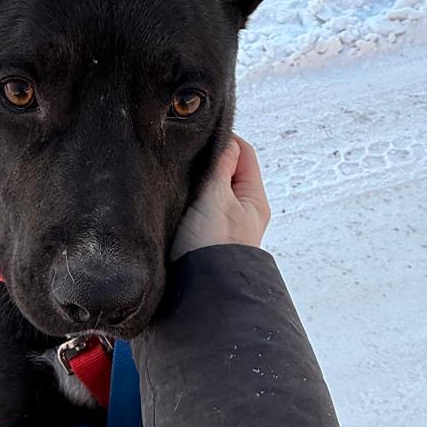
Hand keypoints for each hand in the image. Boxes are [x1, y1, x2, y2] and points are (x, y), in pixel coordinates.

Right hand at [171, 136, 270, 259]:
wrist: (200, 291)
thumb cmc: (213, 246)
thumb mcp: (217, 197)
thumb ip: (221, 166)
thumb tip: (226, 141)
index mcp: (254, 199)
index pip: (244, 153)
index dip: (225, 139)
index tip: (200, 135)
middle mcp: (241, 211)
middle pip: (226, 170)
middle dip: (206, 161)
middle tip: (184, 154)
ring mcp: (221, 224)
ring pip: (208, 189)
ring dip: (194, 182)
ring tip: (177, 176)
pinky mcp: (202, 236)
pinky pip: (196, 207)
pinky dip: (186, 198)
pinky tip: (173, 196)